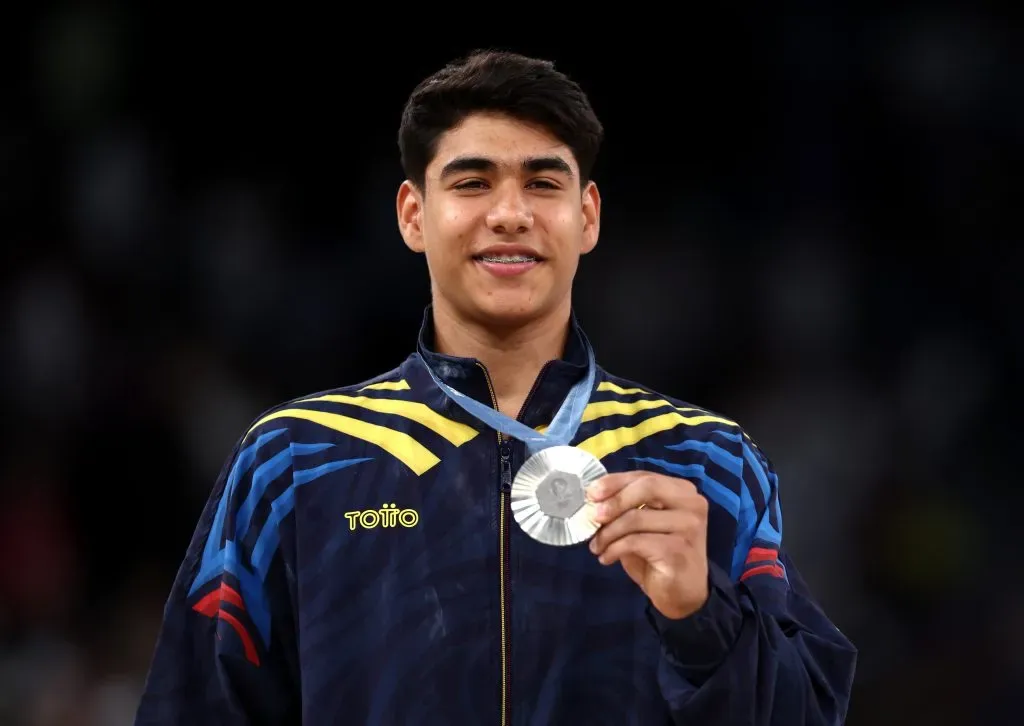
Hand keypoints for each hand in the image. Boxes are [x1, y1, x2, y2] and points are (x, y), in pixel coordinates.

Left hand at [587, 472, 709, 619]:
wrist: (682, 595)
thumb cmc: (658, 556)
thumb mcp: (642, 524)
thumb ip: (627, 506)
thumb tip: (594, 496)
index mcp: (683, 491)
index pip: (645, 476)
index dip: (615, 481)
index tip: (591, 493)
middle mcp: (692, 504)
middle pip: (646, 488)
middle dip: (614, 501)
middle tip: (593, 517)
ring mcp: (689, 527)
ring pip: (636, 517)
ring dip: (608, 533)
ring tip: (596, 546)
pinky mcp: (678, 550)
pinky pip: (635, 542)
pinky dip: (614, 549)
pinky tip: (606, 558)